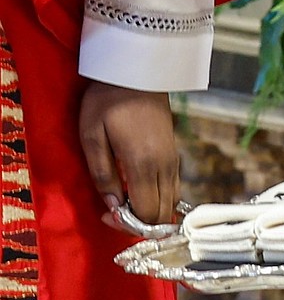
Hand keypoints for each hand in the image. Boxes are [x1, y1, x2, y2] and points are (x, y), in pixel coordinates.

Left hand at [79, 82, 179, 226]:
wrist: (138, 74)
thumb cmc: (108, 102)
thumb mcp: (92, 136)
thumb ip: (102, 173)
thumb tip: (112, 204)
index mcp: (143, 164)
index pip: (146, 213)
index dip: (128, 224)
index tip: (107, 216)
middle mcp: (165, 167)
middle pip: (163, 214)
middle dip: (140, 223)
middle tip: (115, 214)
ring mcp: (173, 161)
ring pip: (171, 203)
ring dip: (150, 212)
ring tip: (126, 204)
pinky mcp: (175, 156)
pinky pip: (172, 189)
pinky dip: (158, 199)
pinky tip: (138, 191)